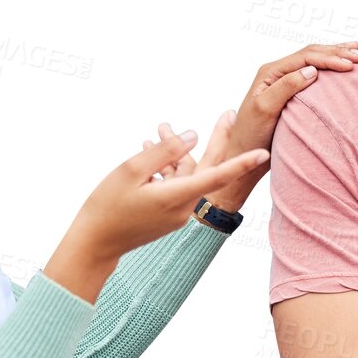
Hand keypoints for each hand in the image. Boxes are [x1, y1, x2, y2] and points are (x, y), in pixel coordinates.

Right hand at [66, 126, 268, 265]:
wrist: (94, 243)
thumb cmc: (107, 206)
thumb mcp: (131, 170)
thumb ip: (164, 151)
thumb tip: (192, 135)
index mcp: (176, 196)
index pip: (217, 176)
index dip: (241, 162)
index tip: (262, 152)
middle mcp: (183, 207)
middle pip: (207, 169)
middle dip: (216, 140)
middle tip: (228, 114)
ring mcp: (176, 213)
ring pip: (185, 174)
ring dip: (175, 152)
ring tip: (160, 127)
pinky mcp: (167, 214)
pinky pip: (174, 184)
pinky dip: (166, 167)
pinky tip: (150, 148)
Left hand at [196, 42, 357, 210]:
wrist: (243, 154)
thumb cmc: (251, 135)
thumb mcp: (265, 110)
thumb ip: (286, 87)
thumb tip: (312, 71)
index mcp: (270, 72)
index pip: (305, 58)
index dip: (329, 58)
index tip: (351, 65)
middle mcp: (276, 73)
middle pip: (311, 54)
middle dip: (337, 52)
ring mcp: (284, 81)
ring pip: (313, 61)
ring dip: (335, 55)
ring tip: (357, 52)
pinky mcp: (291, 92)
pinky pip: (313, 73)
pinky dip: (329, 67)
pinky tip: (342, 66)